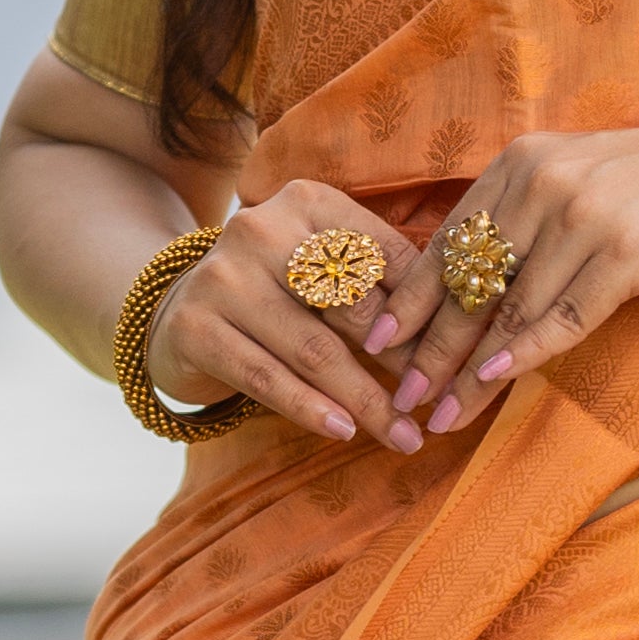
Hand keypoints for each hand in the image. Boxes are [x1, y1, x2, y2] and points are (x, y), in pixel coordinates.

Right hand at [147, 180, 434, 450]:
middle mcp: (261, 229)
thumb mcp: (325, 270)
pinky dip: (310, 409)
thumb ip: (380, 283)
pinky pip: (266, 378)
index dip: (427, 314)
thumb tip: (462, 329)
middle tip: (438, 404)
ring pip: (314, 349)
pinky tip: (345, 431)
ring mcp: (222, 277)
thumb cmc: (276, 294)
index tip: (459, 360)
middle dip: (403, 362)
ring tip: (405, 436)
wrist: (176, 311)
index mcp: (308, 203)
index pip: (385, 259)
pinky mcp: (194, 326)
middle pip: (353, 305)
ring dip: (366, 401)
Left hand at [372, 119, 638, 444]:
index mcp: (523, 162)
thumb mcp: (584, 183)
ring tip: (442, 416)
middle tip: (401, 399)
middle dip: (429, 347)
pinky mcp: (629, 251)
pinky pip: (565, 314)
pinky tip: (495, 383)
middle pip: (469, 280)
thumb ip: (526, 218)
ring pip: (509, 307)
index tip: (377, 346)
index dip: (409, 299)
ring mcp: (586, 215)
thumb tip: (468, 280)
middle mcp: (545, 181)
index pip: (449, 241)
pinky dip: (526, 352)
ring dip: (469, 370)